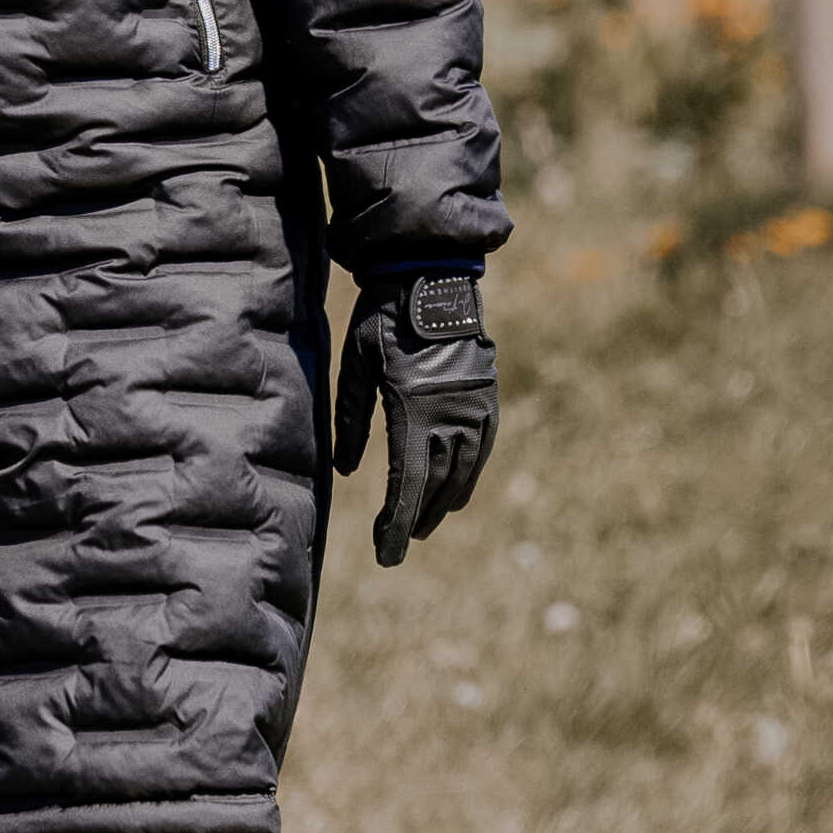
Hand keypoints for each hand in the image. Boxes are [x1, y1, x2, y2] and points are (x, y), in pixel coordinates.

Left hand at [337, 270, 496, 566]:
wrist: (433, 279)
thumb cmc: (383, 320)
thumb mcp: (356, 367)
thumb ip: (351, 421)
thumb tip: (346, 471)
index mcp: (414, 409)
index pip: (406, 483)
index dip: (395, 523)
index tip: (386, 553)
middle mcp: (451, 415)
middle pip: (436, 485)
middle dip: (415, 519)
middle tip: (397, 545)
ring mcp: (474, 408)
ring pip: (462, 473)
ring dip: (442, 503)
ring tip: (422, 525)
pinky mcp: (486, 399)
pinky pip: (480, 450)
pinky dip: (467, 476)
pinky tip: (454, 492)